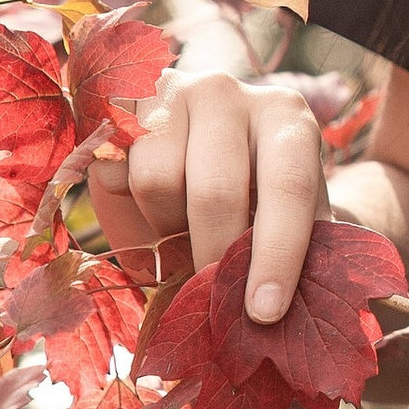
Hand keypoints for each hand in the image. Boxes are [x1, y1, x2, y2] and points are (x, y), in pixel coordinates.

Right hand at [88, 70, 328, 328]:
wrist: (211, 148)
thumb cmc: (259, 194)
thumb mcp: (290, 214)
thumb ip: (295, 253)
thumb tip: (276, 315)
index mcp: (285, 116)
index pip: (287, 185)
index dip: (277, 254)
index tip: (265, 311)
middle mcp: (227, 93)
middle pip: (215, 190)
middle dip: (212, 257)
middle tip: (213, 297)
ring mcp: (169, 94)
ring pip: (157, 182)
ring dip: (167, 229)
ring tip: (184, 234)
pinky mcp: (120, 110)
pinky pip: (114, 174)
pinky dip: (129, 209)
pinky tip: (151, 211)